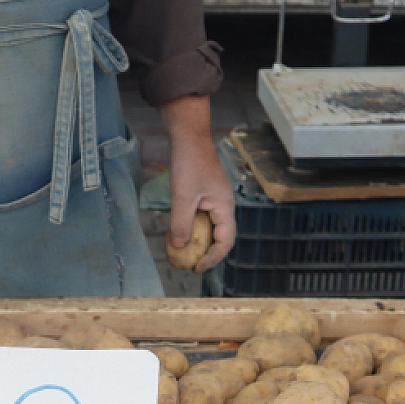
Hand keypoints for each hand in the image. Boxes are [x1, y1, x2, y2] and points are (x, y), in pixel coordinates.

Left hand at [160, 95, 235, 272]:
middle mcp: (224, 205)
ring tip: (183, 252)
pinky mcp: (206, 193)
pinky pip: (203, 217)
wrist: (188, 135)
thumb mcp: (182, 197)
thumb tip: (178, 247)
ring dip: (198, 241)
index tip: (196, 268)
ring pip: (210, 227)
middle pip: (220, 237)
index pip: (226, 242)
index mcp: (225, 207)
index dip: (212, 258)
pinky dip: (193, 227)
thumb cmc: (188, 164)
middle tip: (189, 265)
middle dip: (206, 253)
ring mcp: (215, 198)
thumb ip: (180, 224)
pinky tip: (179, 231)